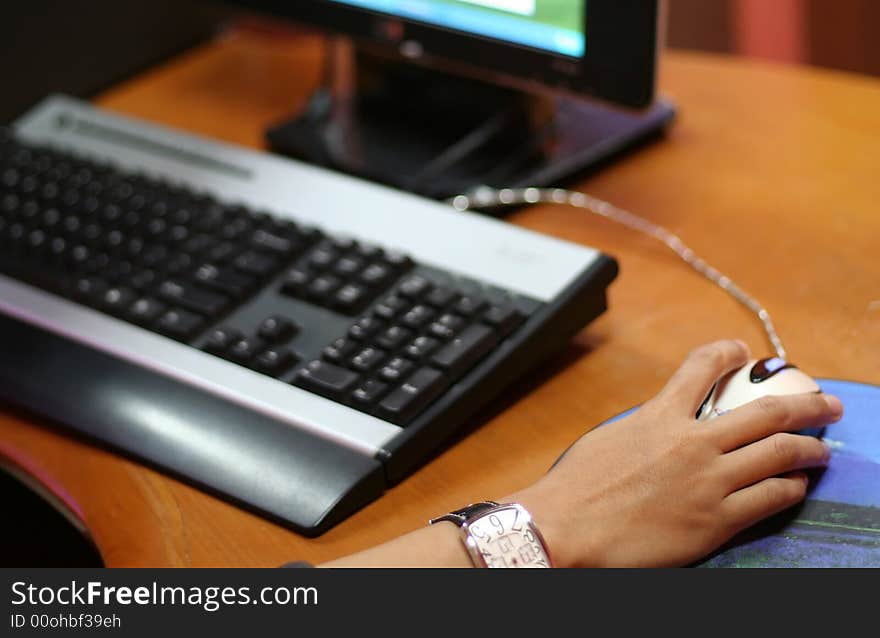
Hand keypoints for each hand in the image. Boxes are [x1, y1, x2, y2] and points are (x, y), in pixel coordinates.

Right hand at [508, 340, 843, 567]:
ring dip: (809, 448)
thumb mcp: (610, 439)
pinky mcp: (715, 521)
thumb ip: (645, 428)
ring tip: (821, 448)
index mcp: (659, 417)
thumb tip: (664, 428)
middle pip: (766, 412)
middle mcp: (692, 443)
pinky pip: (770, 498)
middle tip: (826, 404)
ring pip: (780, 453)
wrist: (565, 527)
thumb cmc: (576, 487)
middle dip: (807, 404)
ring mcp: (708, 482)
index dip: (728, 353)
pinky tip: (795, 486)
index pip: (702, 368)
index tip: (742, 351)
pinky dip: (790, 488)